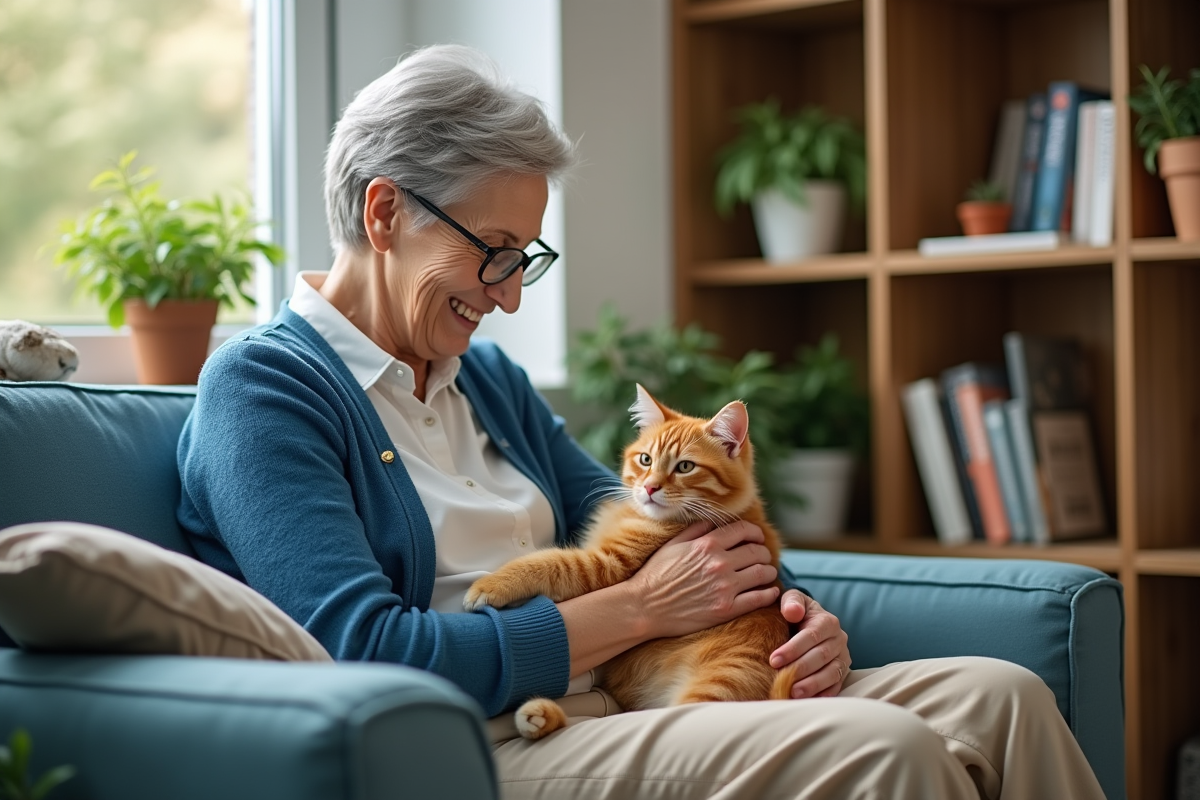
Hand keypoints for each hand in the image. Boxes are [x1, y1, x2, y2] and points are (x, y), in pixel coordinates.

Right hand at [628, 519, 778, 639]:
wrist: (644, 606)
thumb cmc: (655, 574)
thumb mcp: (673, 544)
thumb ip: (697, 529)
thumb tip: (715, 520)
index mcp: (707, 544)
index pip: (744, 530)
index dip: (755, 532)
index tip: (756, 537)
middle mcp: (720, 563)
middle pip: (757, 551)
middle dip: (763, 552)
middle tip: (762, 556)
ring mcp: (725, 587)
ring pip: (763, 573)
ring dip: (769, 571)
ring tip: (766, 573)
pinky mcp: (726, 609)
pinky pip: (759, 598)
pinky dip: (769, 593)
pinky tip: (770, 592)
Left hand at [769, 589, 850, 698]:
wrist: (808, 622)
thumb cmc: (796, 612)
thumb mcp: (793, 600)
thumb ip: (792, 601)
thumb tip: (792, 612)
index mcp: (827, 621)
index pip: (811, 636)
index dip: (792, 649)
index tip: (773, 660)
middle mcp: (839, 639)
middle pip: (821, 656)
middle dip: (800, 669)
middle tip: (781, 679)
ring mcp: (842, 658)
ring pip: (831, 673)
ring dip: (813, 685)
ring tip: (794, 693)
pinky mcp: (842, 673)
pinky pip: (836, 685)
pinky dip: (823, 694)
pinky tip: (808, 701)